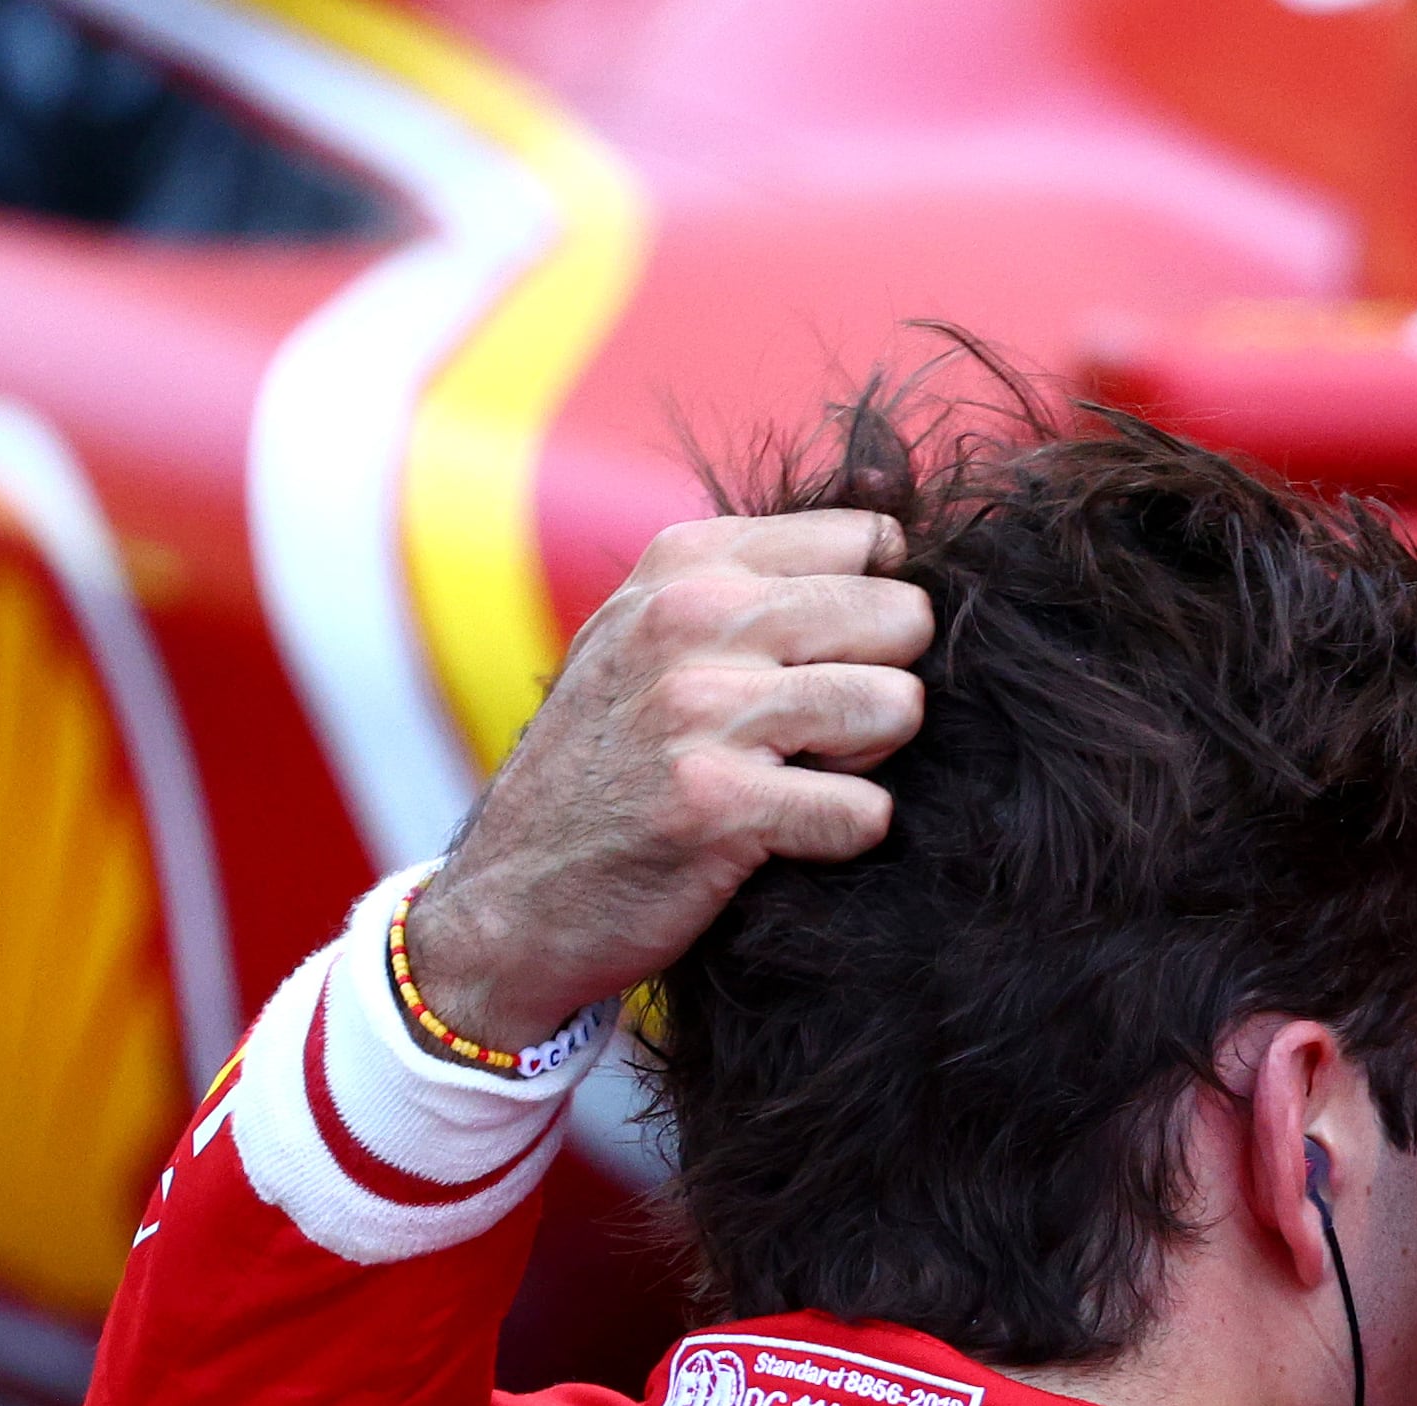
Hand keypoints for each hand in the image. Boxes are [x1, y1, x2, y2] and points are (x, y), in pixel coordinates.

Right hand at [399, 512, 935, 1051]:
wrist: (512, 897)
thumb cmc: (612, 764)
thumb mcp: (656, 631)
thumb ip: (761, 574)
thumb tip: (894, 497)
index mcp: (688, 558)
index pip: (873, 542)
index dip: (872, 617)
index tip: (817, 667)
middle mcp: (691, 614)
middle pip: (904, 618)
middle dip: (881, 686)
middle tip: (812, 739)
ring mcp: (699, 706)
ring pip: (897, 707)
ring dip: (867, 763)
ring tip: (794, 784)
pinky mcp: (716, 803)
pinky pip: (868, 811)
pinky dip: (841, 839)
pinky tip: (776, 841)